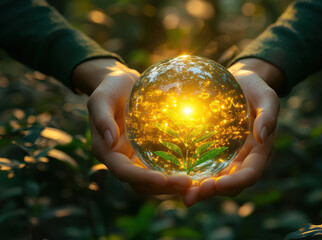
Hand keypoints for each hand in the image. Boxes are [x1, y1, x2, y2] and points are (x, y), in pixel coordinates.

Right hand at [73, 58, 191, 194]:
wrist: (121, 85)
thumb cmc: (109, 89)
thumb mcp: (101, 99)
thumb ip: (102, 119)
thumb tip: (110, 141)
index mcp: (107, 152)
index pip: (124, 172)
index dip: (142, 179)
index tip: (163, 180)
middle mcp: (122, 159)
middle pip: (141, 183)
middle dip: (163, 187)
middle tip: (188, 183)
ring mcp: (136, 157)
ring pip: (154, 180)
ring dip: (173, 185)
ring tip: (195, 182)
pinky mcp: (148, 151)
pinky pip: (162, 166)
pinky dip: (176, 172)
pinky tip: (196, 170)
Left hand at [183, 58, 282, 206]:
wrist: (239, 83)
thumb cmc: (254, 88)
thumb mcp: (266, 96)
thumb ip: (268, 114)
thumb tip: (262, 135)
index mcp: (259, 151)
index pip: (250, 174)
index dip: (235, 183)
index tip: (217, 184)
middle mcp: (243, 159)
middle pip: (230, 185)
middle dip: (212, 193)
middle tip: (191, 196)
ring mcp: (227, 157)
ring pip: (215, 181)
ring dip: (199, 191)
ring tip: (181, 195)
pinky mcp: (212, 151)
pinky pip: (203, 167)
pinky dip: (192, 176)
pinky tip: (174, 178)